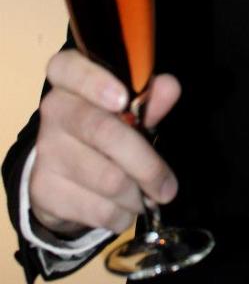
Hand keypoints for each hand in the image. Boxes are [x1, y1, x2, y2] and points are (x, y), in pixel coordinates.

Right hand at [29, 49, 180, 236]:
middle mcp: (53, 109)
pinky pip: (95, 208)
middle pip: (102, 132)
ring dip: (136, 195)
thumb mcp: (128, 107)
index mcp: (70, 78)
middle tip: (168, 187)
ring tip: (145, 197)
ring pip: (107, 178)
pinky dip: (120, 215)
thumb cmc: (104, 126)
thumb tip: (170, 86)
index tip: (123, 100)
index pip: (69, 68)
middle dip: (145, 164)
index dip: (95, 82)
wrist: (64, 174)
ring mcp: (45, 150)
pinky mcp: (43, 188)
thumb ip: (149, 96)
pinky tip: (123, 209)